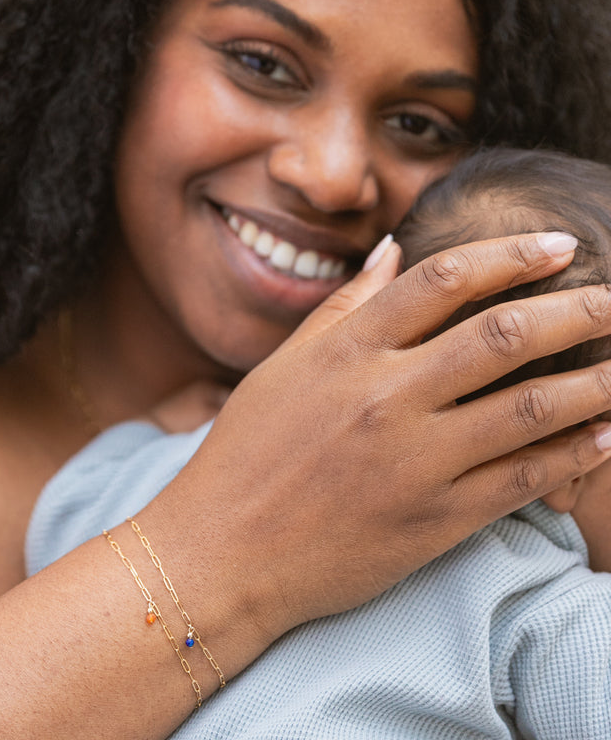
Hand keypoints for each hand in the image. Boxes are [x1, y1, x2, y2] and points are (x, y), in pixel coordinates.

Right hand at [142, 232, 610, 647]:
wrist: (223, 551)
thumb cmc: (244, 453)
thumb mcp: (281, 367)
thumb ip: (343, 307)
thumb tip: (394, 249)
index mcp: (346, 352)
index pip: (445, 280)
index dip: (511, 254)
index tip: (557, 245)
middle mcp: (386, 397)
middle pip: (504, 335)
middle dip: (578, 308)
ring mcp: (414, 461)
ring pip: (530, 407)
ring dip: (596, 380)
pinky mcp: (434, 520)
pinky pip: (521, 478)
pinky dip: (572, 453)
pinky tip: (604, 435)